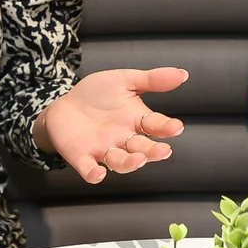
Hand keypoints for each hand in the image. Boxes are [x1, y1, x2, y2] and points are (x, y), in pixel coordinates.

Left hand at [35, 67, 187, 183]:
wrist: (64, 103)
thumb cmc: (97, 94)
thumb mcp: (124, 81)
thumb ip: (151, 80)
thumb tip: (183, 74)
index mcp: (136, 121)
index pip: (155, 126)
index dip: (166, 128)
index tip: (176, 127)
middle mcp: (123, 139)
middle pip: (142, 148)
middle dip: (153, 151)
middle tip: (163, 151)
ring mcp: (103, 150)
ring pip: (120, 162)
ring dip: (130, 163)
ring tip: (138, 160)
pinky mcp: (82, 157)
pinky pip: (89, 169)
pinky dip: (94, 173)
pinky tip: (98, 173)